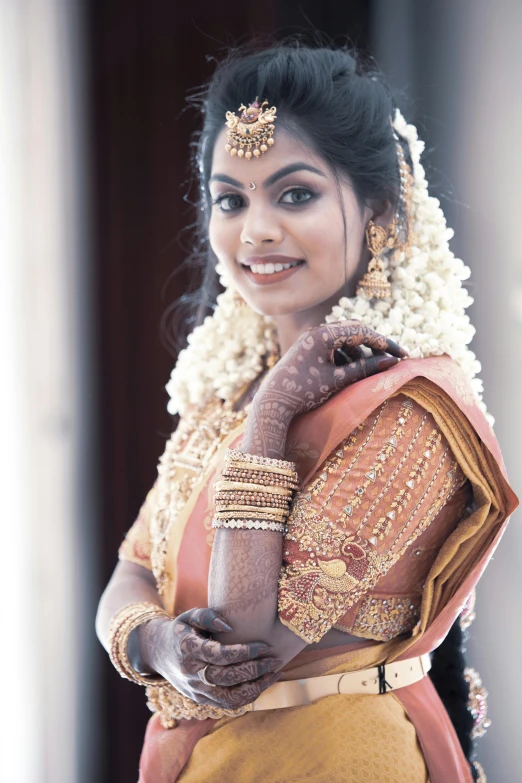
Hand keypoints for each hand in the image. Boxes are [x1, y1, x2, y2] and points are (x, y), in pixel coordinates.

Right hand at [138, 607, 281, 709]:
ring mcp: (195, 690)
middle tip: (274, 659)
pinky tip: (262, 683)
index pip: (219, 655)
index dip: (244, 652)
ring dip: (256, 688)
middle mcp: (190, 674)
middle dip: (255, 670)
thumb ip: (207, 616)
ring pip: (229, 699)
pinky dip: (248, 697)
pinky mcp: (200, 700)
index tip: (264, 645)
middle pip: (227, 678)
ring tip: (274, 673)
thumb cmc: (181, 630)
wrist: (158, 653)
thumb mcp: (188, 616)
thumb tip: (230, 626)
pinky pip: (228, 705)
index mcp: (187, 649)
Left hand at [243, 320, 406, 457]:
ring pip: (343, 339)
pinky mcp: (307, 349)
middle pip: (353, 331)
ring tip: (369, 369)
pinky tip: (350, 371)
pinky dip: (345, 357)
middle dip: (373, 345)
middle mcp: (316, 332)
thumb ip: (364, 369)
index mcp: (323, 334)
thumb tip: (391, 362)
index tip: (401, 355)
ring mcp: (310, 339)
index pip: (362, 332)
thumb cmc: (305, 391)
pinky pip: (332, 347)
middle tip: (391, 358)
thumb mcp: (338, 380)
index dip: (384, 344)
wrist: (272, 403)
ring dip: (358, 352)